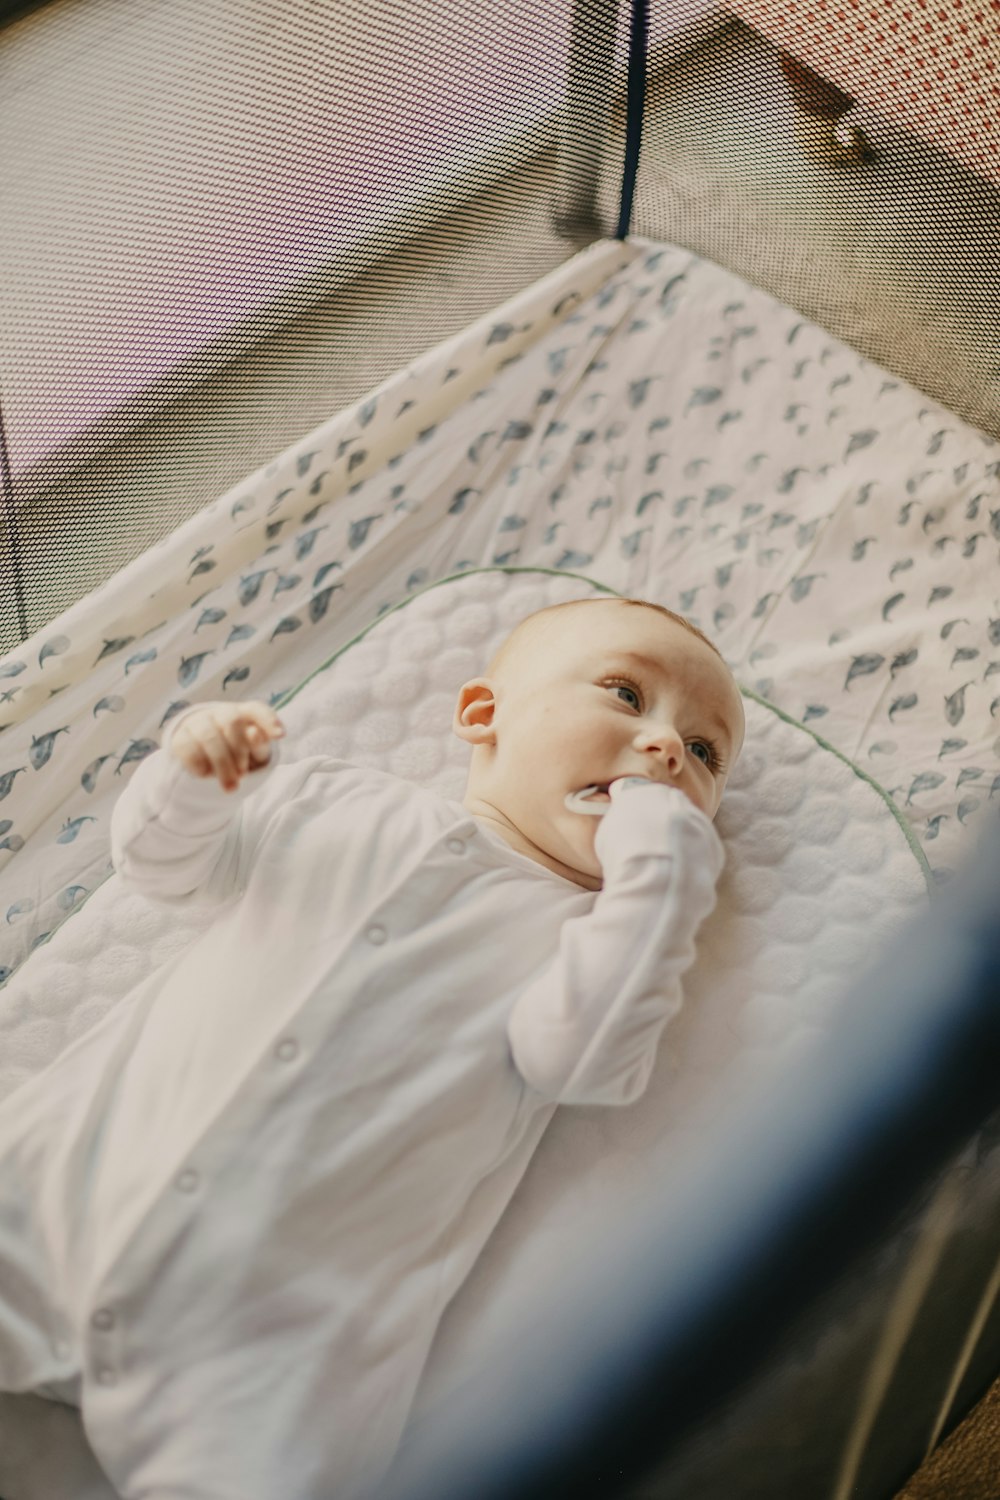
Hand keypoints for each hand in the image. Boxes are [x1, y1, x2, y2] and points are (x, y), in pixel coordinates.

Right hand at [168, 701, 285, 791]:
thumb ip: (258, 745)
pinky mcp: (180, 738)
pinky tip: (206, 775)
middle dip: (240, 750)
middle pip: (231, 722)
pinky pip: (188, 748)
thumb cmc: (235, 753)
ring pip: (209, 736)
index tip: (281, 736)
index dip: (268, 720)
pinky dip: (199, 764)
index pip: (256, 709)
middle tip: (243, 774)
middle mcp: (220, 713)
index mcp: (243, 714)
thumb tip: (254, 734)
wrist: (200, 759)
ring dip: (222, 763)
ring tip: (231, 786)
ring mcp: (198, 723)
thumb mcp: (252, 753)